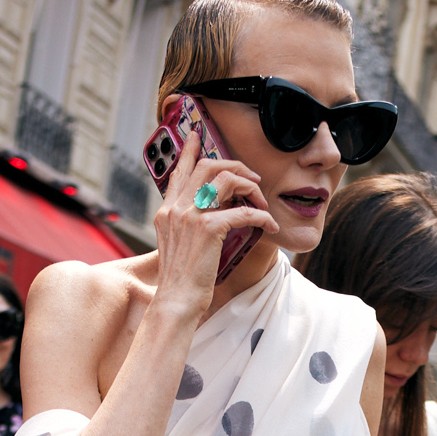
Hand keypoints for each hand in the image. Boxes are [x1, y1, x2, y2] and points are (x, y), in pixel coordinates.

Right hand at [150, 130, 279, 324]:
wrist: (176, 300)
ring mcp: (191, 217)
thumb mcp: (177, 244)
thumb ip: (188, 223)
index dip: (191, 150)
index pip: (179, 171)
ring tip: (261, 201)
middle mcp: (176, 208)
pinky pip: (243, 211)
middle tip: (252, 179)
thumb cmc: (181, 279)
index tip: (199, 135)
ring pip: (227, 179)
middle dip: (236, 166)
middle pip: (208, 166)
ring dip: (250, 187)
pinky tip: (269, 226)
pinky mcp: (209, 229)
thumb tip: (212, 211)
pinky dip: (261, 216)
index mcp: (167, 210)